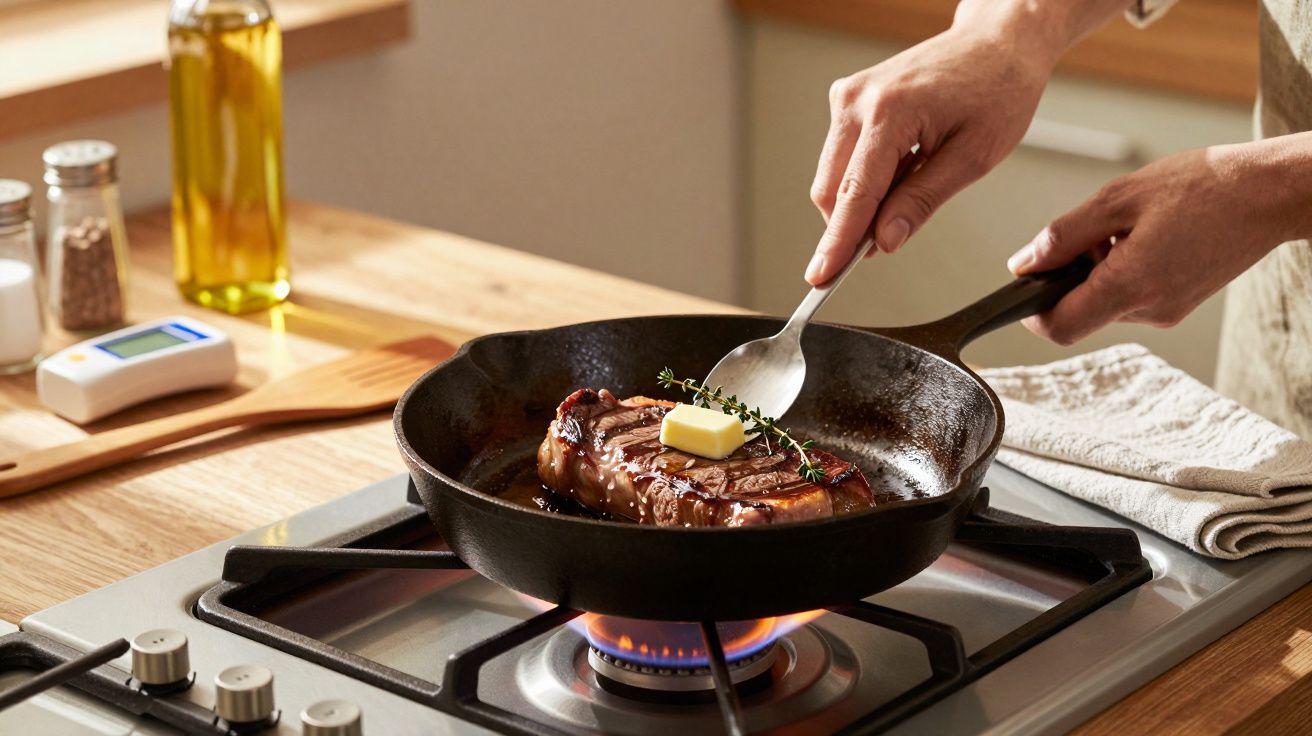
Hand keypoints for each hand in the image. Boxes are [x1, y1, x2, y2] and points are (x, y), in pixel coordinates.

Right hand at [805, 27, 1053, 284]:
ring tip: (917, 176)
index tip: (821, 276)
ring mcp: (848, 97)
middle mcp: (857, 101)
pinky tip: (905, 163)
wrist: (998, 43)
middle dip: (853, 224)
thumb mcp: (973, 156)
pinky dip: (867, 177)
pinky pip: (843, 157)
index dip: (837, 242)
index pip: (854, 193)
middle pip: (831, 190)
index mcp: (890, 112)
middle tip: (891, 236)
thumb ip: (922, 200)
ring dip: (864, 198)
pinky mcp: (848, 100)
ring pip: (833, 177)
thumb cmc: (997, 89)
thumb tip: (884, 240)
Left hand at [1010, 137, 1311, 344]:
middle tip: (1091, 231)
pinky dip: (1121, 270)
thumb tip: (1024, 263)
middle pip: (1080, 313)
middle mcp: (1148, 310)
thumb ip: (1063, 235)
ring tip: (1126, 225)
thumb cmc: (1203, 186)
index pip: (1059, 327)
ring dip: (1097, 269)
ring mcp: (1167, 311)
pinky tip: (1144, 234)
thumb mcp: (1119, 198)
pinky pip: (1131, 295)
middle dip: (1069, 276)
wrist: (1272, 193)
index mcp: (1130, 287)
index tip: (1026, 282)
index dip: (1032, 310)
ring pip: (1105, 302)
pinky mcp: (1178, 303)